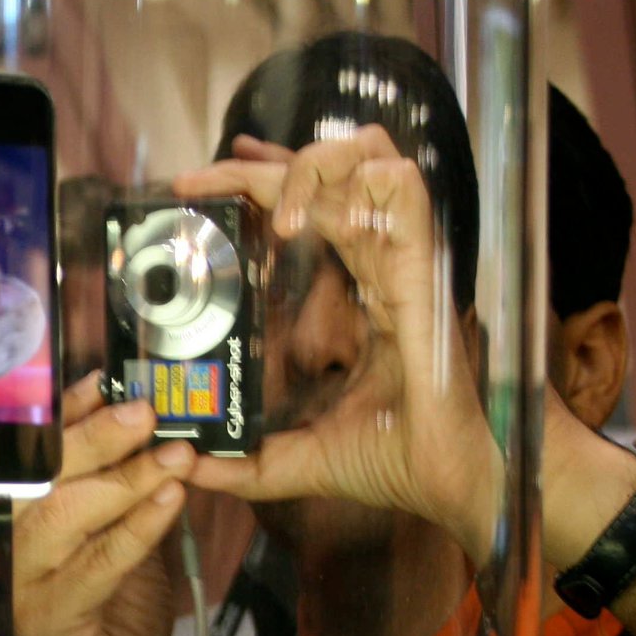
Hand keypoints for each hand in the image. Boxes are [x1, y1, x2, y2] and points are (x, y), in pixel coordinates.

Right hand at [13, 374, 192, 635]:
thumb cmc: (110, 617)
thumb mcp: (117, 536)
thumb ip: (122, 488)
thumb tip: (151, 428)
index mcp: (10, 521)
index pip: (28, 457)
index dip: (62, 416)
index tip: (101, 382)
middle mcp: (2, 550)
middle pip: (38, 479)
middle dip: (92, 437)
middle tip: (144, 411)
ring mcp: (20, 588)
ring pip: (63, 517)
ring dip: (123, 480)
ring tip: (173, 455)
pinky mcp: (49, 623)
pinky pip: (95, 566)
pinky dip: (136, 529)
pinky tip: (171, 501)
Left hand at [174, 128, 502, 563]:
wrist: (451, 479)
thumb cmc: (395, 460)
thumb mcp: (294, 461)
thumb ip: (241, 463)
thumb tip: (184, 465)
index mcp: (355, 293)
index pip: (304, 212)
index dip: (255, 188)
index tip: (193, 194)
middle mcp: (378, 264)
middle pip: (324, 173)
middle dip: (255, 165)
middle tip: (196, 184)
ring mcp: (403, 258)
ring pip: (368, 155)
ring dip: (310, 165)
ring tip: (275, 216)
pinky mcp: (422, 264)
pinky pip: (402, 185)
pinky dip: (358, 183)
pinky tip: (316, 222)